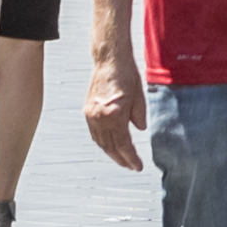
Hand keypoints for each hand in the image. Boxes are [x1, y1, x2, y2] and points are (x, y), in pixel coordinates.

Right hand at [81, 52, 145, 171]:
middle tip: (131, 167)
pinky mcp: (88, 110)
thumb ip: (139, 117)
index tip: (138, 166)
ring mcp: (91, 114)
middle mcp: (100, 117)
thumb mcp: (139, 97)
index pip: (123, 144)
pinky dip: (103, 142)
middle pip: (111, 146)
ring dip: (111, 153)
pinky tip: (110, 146)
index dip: (131, 157)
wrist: (109, 59)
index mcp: (114, 114)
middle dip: (121, 159)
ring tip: (122, 160)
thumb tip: (139, 130)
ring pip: (101, 142)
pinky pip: (95, 133)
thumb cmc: (126, 74)